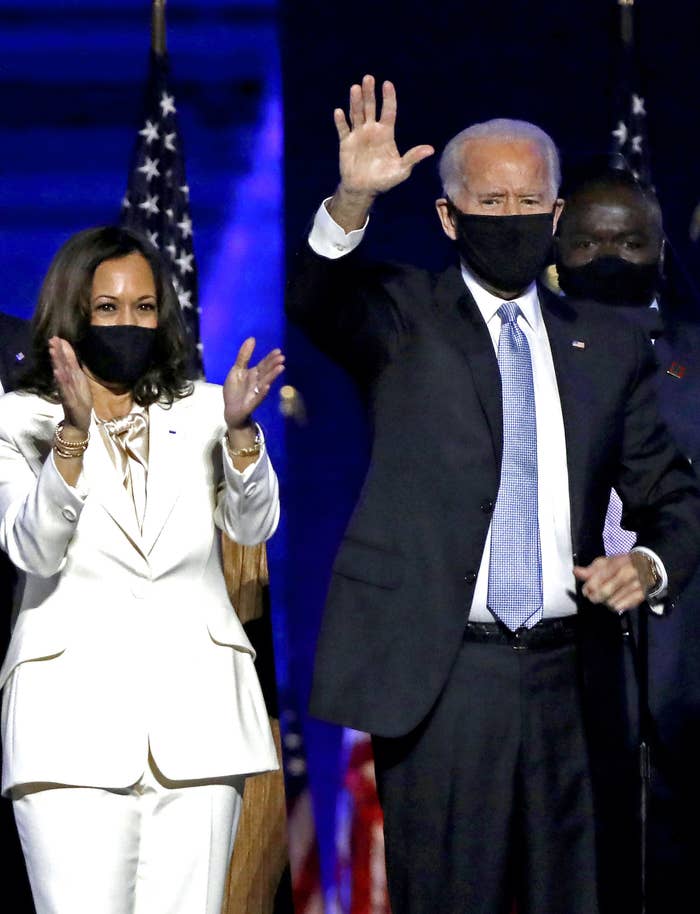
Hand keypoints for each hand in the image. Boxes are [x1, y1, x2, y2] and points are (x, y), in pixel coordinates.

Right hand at [48, 336, 92, 433]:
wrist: (78, 422)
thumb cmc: (80, 402)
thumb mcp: (80, 383)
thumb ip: (75, 369)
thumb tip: (71, 355)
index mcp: (72, 378)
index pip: (67, 361)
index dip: (64, 349)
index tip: (58, 337)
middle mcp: (67, 382)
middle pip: (62, 365)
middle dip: (58, 352)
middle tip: (52, 339)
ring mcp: (67, 391)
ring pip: (61, 374)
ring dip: (57, 362)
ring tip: (53, 351)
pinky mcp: (69, 400)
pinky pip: (64, 389)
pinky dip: (60, 381)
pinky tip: (57, 372)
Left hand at [223, 337, 284, 430]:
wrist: (231, 411)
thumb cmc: (235, 391)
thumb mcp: (236, 370)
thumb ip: (244, 356)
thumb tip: (252, 338)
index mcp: (254, 375)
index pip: (264, 365)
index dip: (270, 358)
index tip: (278, 351)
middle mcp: (256, 383)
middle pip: (266, 373)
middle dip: (273, 365)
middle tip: (282, 358)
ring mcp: (254, 393)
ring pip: (265, 383)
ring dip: (272, 376)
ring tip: (280, 368)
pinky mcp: (250, 404)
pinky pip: (257, 398)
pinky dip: (262, 393)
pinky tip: (267, 387)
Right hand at [328, 74, 433, 229]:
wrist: (364, 190)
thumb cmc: (384, 180)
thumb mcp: (401, 170)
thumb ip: (413, 158)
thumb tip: (430, 150)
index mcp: (386, 133)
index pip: (388, 111)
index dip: (388, 98)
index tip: (387, 84)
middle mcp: (372, 130)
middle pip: (371, 107)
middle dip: (370, 93)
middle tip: (368, 78)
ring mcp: (358, 135)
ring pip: (357, 114)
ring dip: (356, 102)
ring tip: (355, 88)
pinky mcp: (346, 143)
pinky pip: (343, 129)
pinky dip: (341, 121)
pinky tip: (339, 112)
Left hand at [573, 553, 654, 612]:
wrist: (650, 565)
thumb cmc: (624, 563)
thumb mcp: (607, 562)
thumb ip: (591, 569)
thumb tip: (575, 571)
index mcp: (617, 564)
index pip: (598, 579)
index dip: (588, 587)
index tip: (585, 590)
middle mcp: (627, 575)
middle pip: (604, 593)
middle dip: (595, 597)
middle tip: (592, 597)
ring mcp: (636, 586)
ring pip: (613, 602)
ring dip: (605, 602)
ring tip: (604, 598)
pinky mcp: (642, 595)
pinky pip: (624, 606)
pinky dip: (616, 606)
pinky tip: (614, 602)